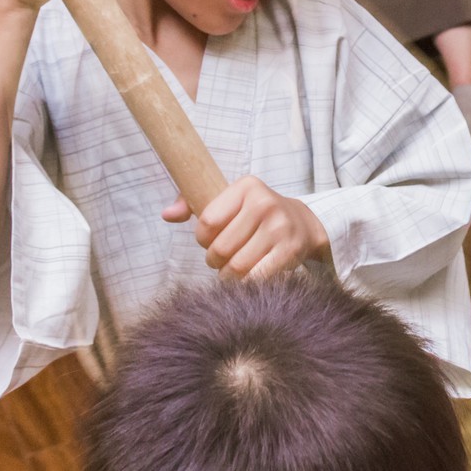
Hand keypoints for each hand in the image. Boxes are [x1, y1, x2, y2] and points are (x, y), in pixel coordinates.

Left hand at [163, 175, 330, 280]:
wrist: (303, 224)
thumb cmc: (255, 215)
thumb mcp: (228, 202)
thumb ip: (191, 203)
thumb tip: (167, 214)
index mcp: (247, 186)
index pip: (207, 222)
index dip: (203, 239)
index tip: (212, 240)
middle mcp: (265, 203)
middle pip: (221, 248)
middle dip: (216, 261)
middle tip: (223, 260)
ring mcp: (280, 227)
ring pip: (236, 267)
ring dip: (229, 276)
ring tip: (234, 270)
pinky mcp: (290, 250)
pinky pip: (256, 278)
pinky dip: (247, 284)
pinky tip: (249, 277)